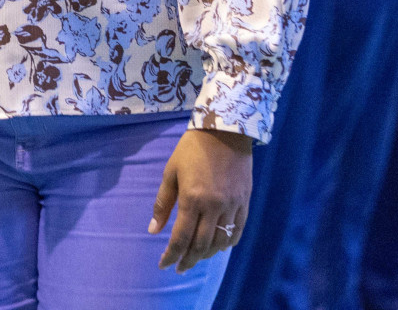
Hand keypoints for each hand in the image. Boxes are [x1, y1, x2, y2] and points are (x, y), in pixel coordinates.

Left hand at [150, 129, 251, 272]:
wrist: (225, 130)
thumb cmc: (191, 149)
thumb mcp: (170, 172)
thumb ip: (163, 203)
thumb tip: (153, 230)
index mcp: (192, 199)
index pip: (180, 238)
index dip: (171, 255)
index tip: (163, 265)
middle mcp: (213, 206)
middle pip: (201, 246)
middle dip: (187, 260)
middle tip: (179, 268)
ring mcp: (232, 206)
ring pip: (220, 242)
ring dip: (206, 255)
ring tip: (195, 258)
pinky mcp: (244, 202)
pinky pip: (237, 231)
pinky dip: (226, 244)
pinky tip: (217, 248)